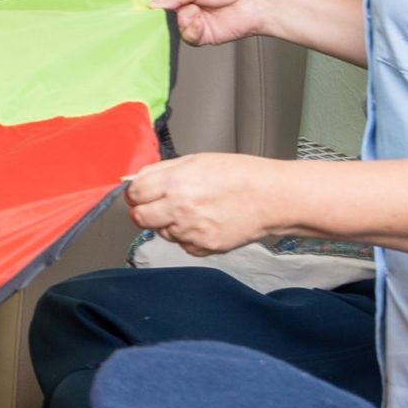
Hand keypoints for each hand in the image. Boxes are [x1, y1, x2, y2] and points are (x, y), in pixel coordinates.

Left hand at [126, 150, 290, 255]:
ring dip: (171, 224)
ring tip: (197, 209)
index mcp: (175, 183)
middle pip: (139, 218)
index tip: (145, 193)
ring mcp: (190, 231)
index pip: (133, 194)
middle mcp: (179, 209)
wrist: (275, 197)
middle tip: (165, 204)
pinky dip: (190, 236)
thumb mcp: (197, 160)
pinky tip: (208, 222)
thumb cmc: (240, 174)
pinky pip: (183, 244)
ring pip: (162, 232)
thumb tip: (133, 179)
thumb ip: (161, 170)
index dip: (138, 193)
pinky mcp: (203, 247)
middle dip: (147, 211)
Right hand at [150, 0, 282, 48]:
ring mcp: (188, 22)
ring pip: (169, 27)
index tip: (135, 6)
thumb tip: (151, 6)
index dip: (143, 0)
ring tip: (194, 12)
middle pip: (157, 14)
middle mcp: (181, 6)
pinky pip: (185, 36)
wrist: (255, 3)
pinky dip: (191, 29)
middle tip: (161, 12)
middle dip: (158, 15)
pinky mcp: (197, 36)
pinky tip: (200, 21)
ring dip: (181, 20)